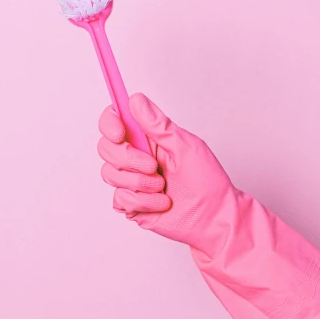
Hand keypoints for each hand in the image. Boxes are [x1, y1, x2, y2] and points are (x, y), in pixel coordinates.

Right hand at [97, 92, 234, 256]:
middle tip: (153, 166)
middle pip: (106, 148)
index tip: (120, 133)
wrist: (213, 218)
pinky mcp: (132, 203)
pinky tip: (161, 202)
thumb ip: (158, 125)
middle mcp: (137, 156)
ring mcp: (132, 180)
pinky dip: (143, 202)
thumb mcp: (185, 146)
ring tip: (163, 186)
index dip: (110, 123)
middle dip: (127, 159)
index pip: (115, 120)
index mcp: (148, 137)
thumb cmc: (208, 181)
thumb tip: (136, 100)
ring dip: (140, 183)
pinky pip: (120, 199)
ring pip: (110, 174)